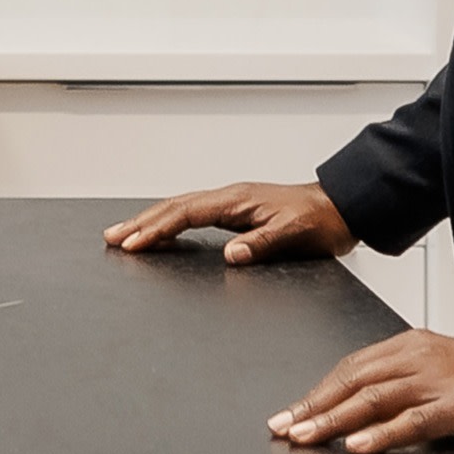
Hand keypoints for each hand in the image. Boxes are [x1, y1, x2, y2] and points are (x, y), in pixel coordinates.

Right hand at [104, 177, 353, 266]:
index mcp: (237, 201)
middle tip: (112, 237)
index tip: (133, 243)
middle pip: (174, 207)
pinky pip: (194, 215)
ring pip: (180, 209)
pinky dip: (171, 222)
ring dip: (151, 221)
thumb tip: (229, 255)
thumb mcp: (294, 236)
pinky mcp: (237, 212)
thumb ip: (262, 244)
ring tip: (125, 234)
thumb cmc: (322, 222)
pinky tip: (163, 232)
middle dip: (141, 222)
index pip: (186, 214)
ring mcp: (232, 204)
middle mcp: (229, 198)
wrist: (342, 208)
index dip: (157, 229)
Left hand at [270, 331, 453, 453]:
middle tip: (283, 427)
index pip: (350, 367)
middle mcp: (417, 358)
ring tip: (306, 437)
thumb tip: (350, 406)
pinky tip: (359, 445)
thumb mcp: (433, 368)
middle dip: (313, 405)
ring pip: (375, 399)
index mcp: (408, 345)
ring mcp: (438, 380)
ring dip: (334, 419)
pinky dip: (383, 434)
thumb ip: (397, 381)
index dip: (316, 391)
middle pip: (354, 381)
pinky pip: (414, 421)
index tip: (288, 412)